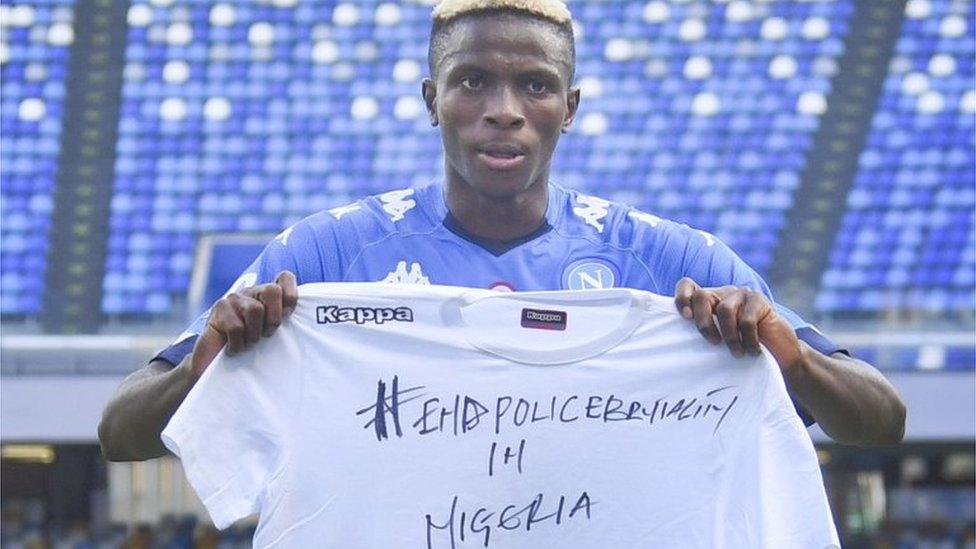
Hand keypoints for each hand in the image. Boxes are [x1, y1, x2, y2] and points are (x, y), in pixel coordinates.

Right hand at [189, 271, 298, 377]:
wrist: (213, 365)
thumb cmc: (248, 350)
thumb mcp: (270, 335)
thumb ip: (284, 324)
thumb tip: (309, 324)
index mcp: (267, 296)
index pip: (285, 278)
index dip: (291, 295)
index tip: (287, 317)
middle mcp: (251, 292)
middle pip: (272, 290)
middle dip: (274, 317)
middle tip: (267, 334)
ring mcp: (234, 299)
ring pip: (255, 309)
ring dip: (254, 334)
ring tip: (248, 344)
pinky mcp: (219, 309)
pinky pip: (236, 327)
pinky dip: (238, 344)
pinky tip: (233, 349)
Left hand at [674, 277, 802, 374]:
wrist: (780, 356)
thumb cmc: (743, 350)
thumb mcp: (719, 342)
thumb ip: (703, 334)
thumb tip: (676, 343)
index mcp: (709, 301)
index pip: (688, 286)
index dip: (682, 297)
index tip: (685, 317)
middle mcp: (723, 294)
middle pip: (702, 296)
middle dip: (703, 323)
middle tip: (713, 343)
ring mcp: (742, 294)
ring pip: (724, 309)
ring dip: (729, 336)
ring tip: (737, 354)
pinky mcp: (760, 300)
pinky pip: (747, 319)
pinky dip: (748, 339)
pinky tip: (753, 351)